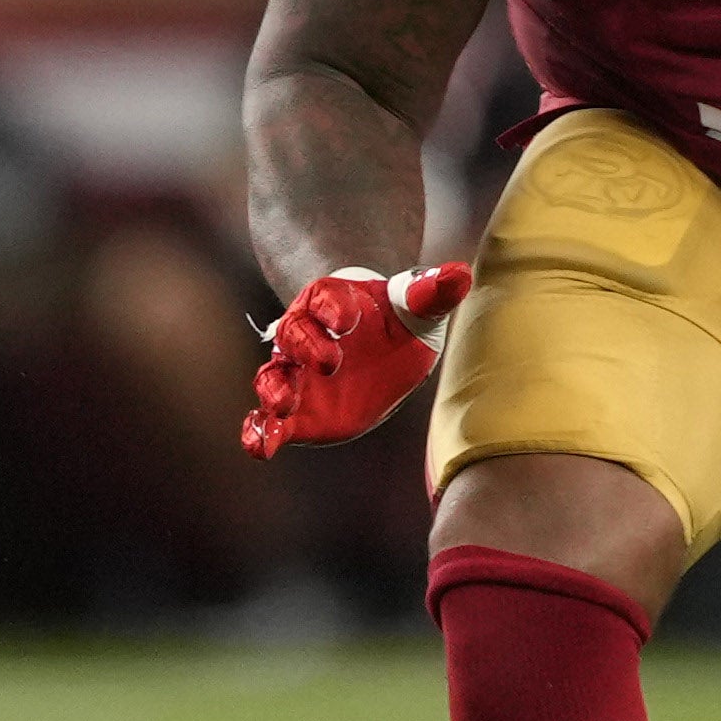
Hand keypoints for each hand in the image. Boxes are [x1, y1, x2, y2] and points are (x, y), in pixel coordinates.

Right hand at [239, 262, 471, 455]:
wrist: (381, 353)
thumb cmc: (397, 323)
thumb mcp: (417, 308)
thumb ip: (432, 293)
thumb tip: (460, 273)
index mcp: (330, 302)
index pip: (324, 298)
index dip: (333, 307)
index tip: (349, 319)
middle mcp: (305, 336)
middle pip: (293, 336)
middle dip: (307, 348)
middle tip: (329, 363)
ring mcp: (296, 375)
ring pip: (272, 377)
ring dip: (274, 391)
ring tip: (283, 406)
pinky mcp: (296, 412)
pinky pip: (266, 421)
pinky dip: (259, 433)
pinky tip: (260, 447)